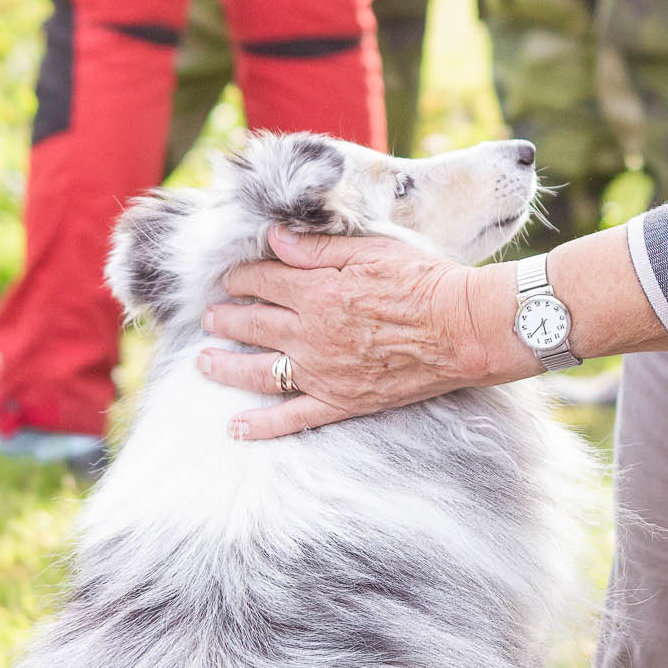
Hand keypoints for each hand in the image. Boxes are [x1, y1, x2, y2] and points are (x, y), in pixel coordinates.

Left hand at [191, 228, 526, 439]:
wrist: (464, 329)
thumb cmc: (425, 282)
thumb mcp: (371, 250)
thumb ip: (318, 248)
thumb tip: (273, 239)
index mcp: (316, 291)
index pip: (263, 280)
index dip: (241, 276)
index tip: (231, 277)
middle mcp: (310, 334)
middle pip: (253, 323)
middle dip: (225, 317)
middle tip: (209, 316)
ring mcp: (323, 372)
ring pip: (259, 371)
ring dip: (226, 366)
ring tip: (203, 362)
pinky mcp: (341, 402)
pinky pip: (293, 418)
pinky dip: (262, 426)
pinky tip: (236, 428)